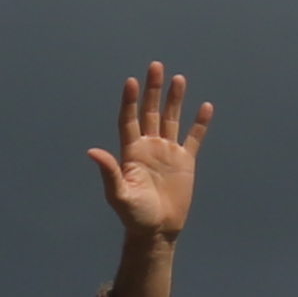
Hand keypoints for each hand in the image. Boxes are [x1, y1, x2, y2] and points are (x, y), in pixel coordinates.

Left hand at [89, 64, 204, 245]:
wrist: (157, 230)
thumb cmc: (134, 214)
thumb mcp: (119, 194)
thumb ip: (109, 171)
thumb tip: (92, 151)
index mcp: (131, 152)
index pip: (129, 120)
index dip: (129, 101)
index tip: (131, 81)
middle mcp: (149, 146)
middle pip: (151, 112)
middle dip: (153, 90)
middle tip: (155, 67)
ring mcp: (167, 152)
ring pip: (172, 119)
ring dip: (175, 99)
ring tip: (178, 78)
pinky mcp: (185, 161)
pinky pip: (193, 138)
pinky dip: (199, 123)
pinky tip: (205, 106)